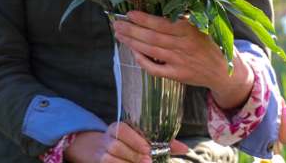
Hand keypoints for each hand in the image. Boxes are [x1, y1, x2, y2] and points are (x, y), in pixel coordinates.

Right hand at [64, 122, 188, 162]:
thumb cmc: (130, 142)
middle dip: (134, 155)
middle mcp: (108, 137)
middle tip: (148, 160)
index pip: (123, 130)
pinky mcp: (100, 162)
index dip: (135, 140)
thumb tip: (185, 148)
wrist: (102, 149)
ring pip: (111, 158)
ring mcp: (103, 152)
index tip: (148, 149)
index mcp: (119, 126)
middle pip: (118, 146)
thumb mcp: (144, 138)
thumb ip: (163, 142)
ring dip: (128, 162)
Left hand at [113, 11, 253, 109]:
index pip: (161, 24)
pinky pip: (154, 68)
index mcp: (189, 29)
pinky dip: (142, 60)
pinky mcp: (177, 75)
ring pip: (150, 51)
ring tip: (119, 34)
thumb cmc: (209, 42)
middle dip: (132, 30)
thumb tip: (159, 3)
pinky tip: (133, 52)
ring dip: (132, 42)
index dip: (144, 19)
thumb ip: (182, 17)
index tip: (129, 13)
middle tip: (117, 24)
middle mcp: (183, 45)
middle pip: (152, 37)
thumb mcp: (201, 24)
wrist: (223, 70)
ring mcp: (179, 62)